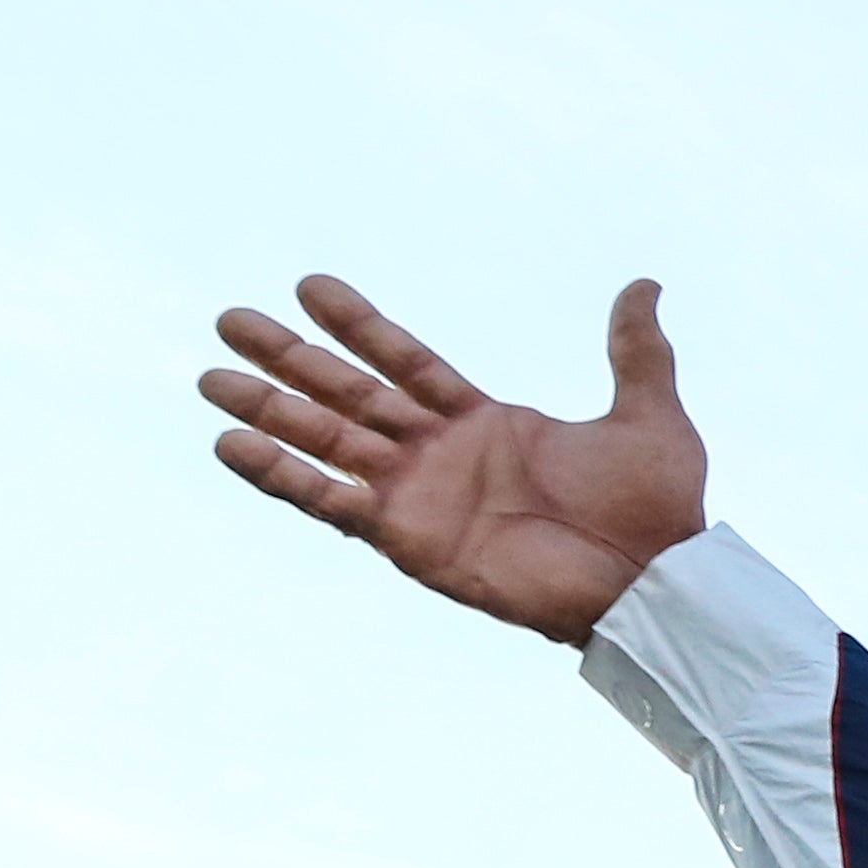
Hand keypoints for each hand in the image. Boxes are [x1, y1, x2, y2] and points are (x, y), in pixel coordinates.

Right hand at [203, 275, 705, 643]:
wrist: (654, 583)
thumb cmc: (657, 511)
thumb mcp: (650, 414)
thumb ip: (636, 351)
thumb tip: (646, 284)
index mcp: (486, 422)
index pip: (405, 362)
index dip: (358, 326)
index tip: (309, 284)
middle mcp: (441, 455)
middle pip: (349, 393)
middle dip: (289, 358)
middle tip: (229, 319)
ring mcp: (419, 495)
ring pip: (327, 440)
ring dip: (268, 411)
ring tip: (211, 380)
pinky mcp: (408, 537)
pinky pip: (329, 502)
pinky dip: (281, 475)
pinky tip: (230, 446)